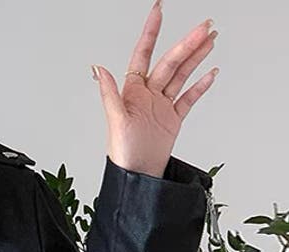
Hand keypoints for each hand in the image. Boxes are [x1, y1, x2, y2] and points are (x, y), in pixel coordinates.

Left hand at [91, 0, 218, 177]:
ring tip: (211, 39)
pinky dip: (200, 85)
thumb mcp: (115, 121)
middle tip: (204, 26)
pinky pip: (189, 98)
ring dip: (196, 57)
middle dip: (187, 44)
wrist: (137, 176)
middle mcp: (147, 95)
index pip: (143, 54)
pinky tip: (211, 72)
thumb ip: (109, 93)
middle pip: (170, 62)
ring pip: (181, 75)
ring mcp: (161, 106)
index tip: (158, 10)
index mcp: (132, 92)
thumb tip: (98, 69)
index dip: (150, 32)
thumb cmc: (122, 152)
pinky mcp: (172, 119)